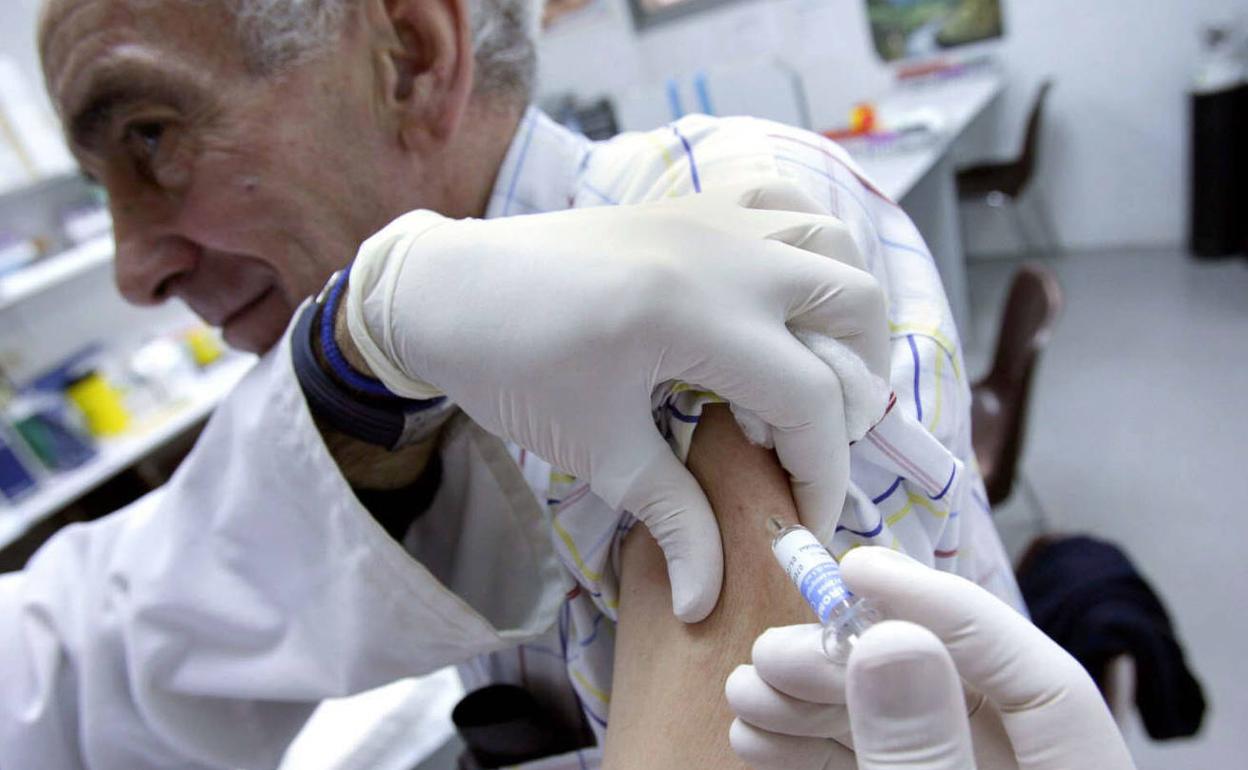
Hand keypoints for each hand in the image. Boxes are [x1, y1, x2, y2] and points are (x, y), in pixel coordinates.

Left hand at [343, 181, 887, 621]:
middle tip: (820, 440)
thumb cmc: (513, 368)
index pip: (812, 399)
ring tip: (814, 369)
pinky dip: (807, 244)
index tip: (808, 520)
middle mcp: (724, 252)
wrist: (449, 290)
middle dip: (858, 385)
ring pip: (832, 243)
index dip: (825, 472)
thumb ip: (673, 518)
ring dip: (843, 311)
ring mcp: (712, 214)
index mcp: (698, 316)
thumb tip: (708, 603)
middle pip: (853, 306)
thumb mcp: (595, 448)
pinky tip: (782, 293)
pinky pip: (784, 199)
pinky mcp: (693, 201)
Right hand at [727, 547, 1136, 768]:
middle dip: (850, 664)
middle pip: (953, 694)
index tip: (860, 569)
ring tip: (745, 695)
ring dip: (815, 705)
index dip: (950, 609)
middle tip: (771, 652)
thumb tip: (891, 640)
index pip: (1039, 674)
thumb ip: (924, 751)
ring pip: (901, 728)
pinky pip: (874, 765)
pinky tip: (760, 739)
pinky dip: (815, 750)